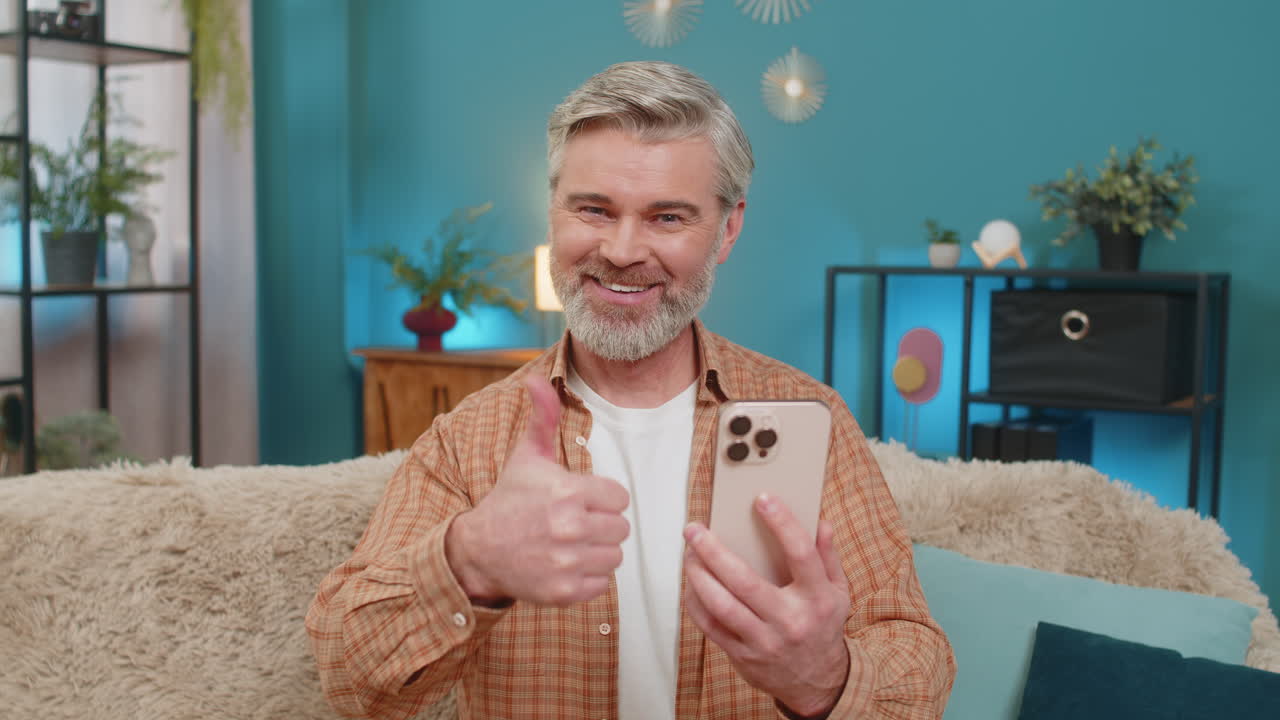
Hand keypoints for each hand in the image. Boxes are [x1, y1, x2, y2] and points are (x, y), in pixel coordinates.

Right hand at [446, 375, 629, 606]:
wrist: (478, 550)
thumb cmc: (509, 499)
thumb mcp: (527, 456)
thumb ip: (543, 417)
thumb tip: (537, 379)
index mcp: (568, 492)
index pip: (620, 498)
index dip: (603, 499)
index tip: (582, 500)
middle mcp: (570, 528)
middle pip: (621, 529)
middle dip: (602, 525)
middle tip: (576, 523)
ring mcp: (567, 562)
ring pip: (614, 558)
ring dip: (598, 552)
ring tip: (572, 544)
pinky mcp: (564, 592)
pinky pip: (602, 585)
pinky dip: (588, 579)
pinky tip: (566, 564)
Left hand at [683, 495, 850, 716]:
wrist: (818, 682)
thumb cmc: (823, 628)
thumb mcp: (838, 593)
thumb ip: (828, 557)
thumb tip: (822, 522)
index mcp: (817, 598)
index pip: (801, 554)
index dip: (782, 523)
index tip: (763, 500)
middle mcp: (789, 620)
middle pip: (744, 581)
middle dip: (713, 551)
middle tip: (694, 529)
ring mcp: (763, 640)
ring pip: (720, 605)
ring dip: (698, 575)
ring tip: (688, 553)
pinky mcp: (742, 655)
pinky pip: (710, 625)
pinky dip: (696, 602)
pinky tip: (692, 582)